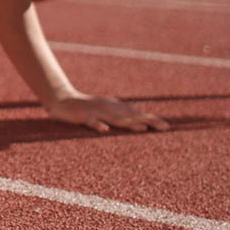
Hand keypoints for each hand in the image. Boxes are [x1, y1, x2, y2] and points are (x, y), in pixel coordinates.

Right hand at [46, 93, 168, 133]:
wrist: (61, 100)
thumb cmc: (87, 108)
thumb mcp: (106, 111)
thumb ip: (121, 116)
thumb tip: (141, 121)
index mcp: (115, 107)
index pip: (137, 113)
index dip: (152, 119)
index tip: (168, 126)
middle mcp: (109, 107)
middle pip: (131, 115)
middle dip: (148, 120)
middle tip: (164, 127)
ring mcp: (96, 111)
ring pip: (115, 118)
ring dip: (129, 123)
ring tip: (143, 128)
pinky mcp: (83, 115)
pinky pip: (91, 121)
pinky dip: (98, 125)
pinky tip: (105, 130)